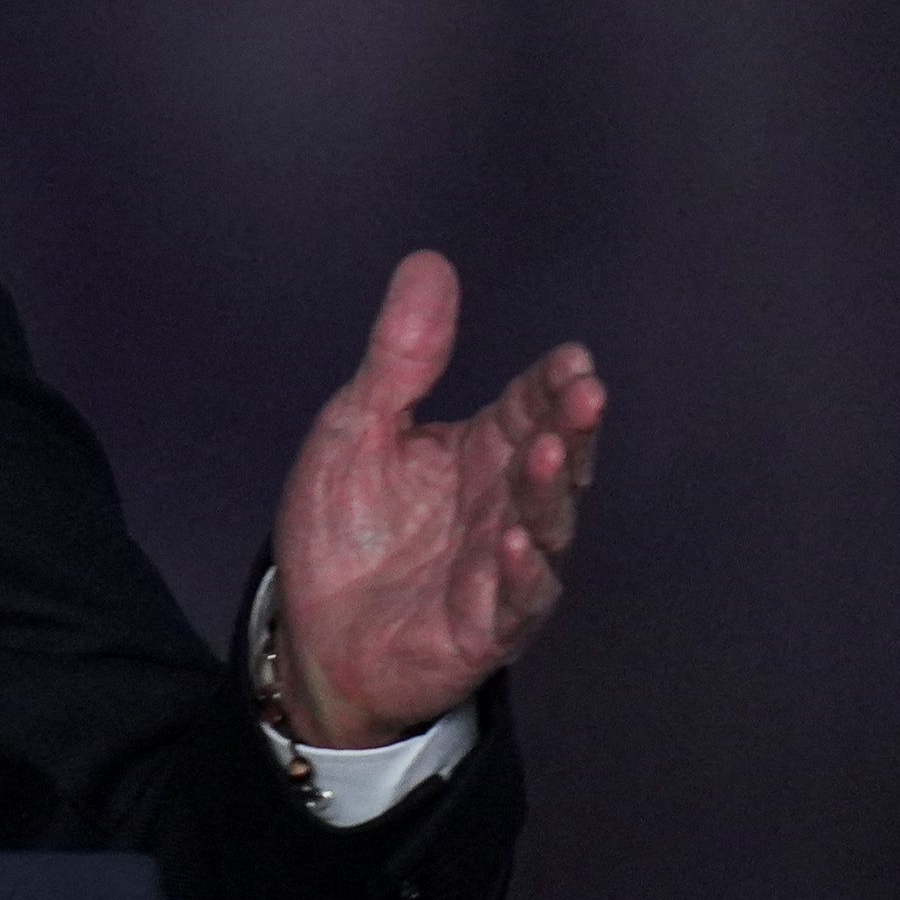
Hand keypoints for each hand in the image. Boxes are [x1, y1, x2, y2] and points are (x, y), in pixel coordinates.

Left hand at [269, 250, 603, 748]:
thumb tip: (428, 262)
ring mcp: (503, 569)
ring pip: (544, 527)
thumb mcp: (356, 429)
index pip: (528, 407)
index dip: (550, 384)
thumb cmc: (346, 532)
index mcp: (479, 453)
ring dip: (550, 492)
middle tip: (584, 395)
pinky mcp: (486, 627)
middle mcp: (503, 506)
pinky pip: (515, 600)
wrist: (315, 637)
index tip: (572, 358)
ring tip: (552, 453)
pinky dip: (520, 573)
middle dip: (571, 427)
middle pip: (552, 460)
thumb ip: (400, 358)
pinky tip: (516, 544)